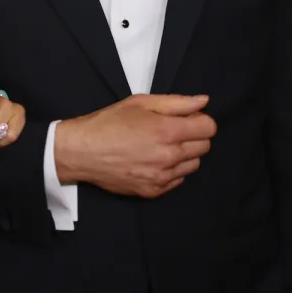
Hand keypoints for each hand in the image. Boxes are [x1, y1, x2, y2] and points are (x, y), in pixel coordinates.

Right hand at [54, 94, 215, 197]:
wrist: (82, 151)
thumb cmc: (109, 122)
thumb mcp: (139, 102)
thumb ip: (176, 102)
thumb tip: (203, 101)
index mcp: (167, 131)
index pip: (209, 128)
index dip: (200, 120)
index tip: (186, 118)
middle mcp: (169, 156)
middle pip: (204, 147)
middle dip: (193, 135)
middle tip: (171, 130)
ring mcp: (162, 176)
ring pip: (194, 165)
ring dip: (184, 154)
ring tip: (161, 146)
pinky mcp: (154, 190)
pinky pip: (178, 180)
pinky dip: (172, 170)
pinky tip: (153, 160)